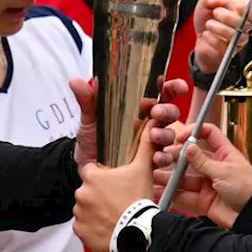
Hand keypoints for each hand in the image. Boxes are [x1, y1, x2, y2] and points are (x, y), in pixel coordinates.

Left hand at [70, 76, 188, 169]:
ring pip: (170, 135)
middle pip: (170, 113)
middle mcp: (149, 124)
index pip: (160, 93)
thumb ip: (88, 101)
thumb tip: (75, 81)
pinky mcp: (151, 163)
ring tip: (155, 137)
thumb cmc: (92, 142)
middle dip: (167, 111)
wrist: (86, 170)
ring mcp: (152, 144)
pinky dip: (163, 158)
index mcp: (139, 108)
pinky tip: (156, 159)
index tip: (176, 86)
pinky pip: (164, 159)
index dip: (171, 87)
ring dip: (166, 134)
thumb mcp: (90, 121)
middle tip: (157, 112)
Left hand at [73, 125, 157, 251]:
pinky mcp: (80, 230)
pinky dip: (92, 227)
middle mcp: (81, 193)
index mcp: (92, 176)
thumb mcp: (143, 170)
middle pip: (89, 190)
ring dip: (96, 211)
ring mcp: (79, 213)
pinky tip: (107, 226)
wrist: (138, 233)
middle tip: (117, 201)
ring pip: (86, 208)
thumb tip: (151, 125)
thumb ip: (145, 146)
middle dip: (100, 195)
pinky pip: (84, 226)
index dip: (104, 176)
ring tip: (114, 215)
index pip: (91, 171)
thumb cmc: (138, 201)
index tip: (115, 183)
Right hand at [154, 123, 251, 229]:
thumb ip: (202, 161)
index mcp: (223, 153)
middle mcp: (214, 167)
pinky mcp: (203, 200)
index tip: (180, 137)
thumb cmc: (247, 189)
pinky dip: (173, 195)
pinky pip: (185, 196)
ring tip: (156, 176)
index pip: (208, 134)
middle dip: (176, 157)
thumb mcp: (223, 171)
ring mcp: (207, 184)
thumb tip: (188, 146)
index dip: (194, 132)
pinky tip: (161, 192)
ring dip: (171, 177)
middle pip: (191, 157)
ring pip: (185, 178)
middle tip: (161, 158)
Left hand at [192, 0, 251, 75]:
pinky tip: (206, 34)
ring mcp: (240, 40)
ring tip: (209, 24)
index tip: (224, 3)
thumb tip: (219, 0)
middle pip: (246, 23)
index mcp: (242, 9)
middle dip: (226, 16)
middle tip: (215, 13)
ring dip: (219, 28)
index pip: (250, 8)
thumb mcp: (205, 2)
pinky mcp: (231, 52)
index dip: (237, 5)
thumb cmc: (207, 17)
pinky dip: (212, 39)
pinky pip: (225, 47)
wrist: (200, 37)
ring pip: (237, 36)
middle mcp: (245, 25)